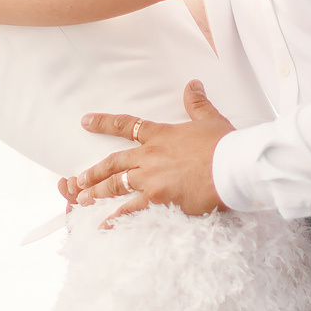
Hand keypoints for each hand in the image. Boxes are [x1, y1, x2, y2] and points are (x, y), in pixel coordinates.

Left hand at [58, 82, 234, 218]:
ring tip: (81, 200)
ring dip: (96, 193)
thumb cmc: (224, 144)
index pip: (126, 126)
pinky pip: (129, 211)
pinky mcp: (157, 200)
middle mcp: (149, 157)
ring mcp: (150, 179)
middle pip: (113, 163)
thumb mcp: (210, 119)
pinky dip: (114, 219)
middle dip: (94, 171)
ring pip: (115, 186)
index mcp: (160, 135)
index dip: (103, 123)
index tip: (85, 121)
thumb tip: (193, 84)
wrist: (232, 166)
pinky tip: (101, 226)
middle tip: (78, 179)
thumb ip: (197, 103)